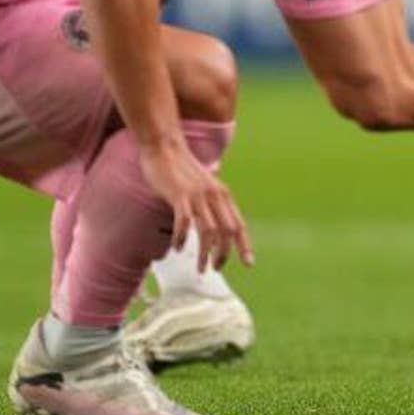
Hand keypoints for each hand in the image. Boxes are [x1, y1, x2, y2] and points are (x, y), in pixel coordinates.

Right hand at [139, 138, 251, 270]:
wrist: (163, 145)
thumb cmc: (180, 168)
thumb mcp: (203, 185)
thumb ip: (210, 201)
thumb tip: (215, 218)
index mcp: (222, 195)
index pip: (239, 225)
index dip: (245, 245)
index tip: (249, 263)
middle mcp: (214, 195)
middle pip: (228, 231)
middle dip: (224, 254)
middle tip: (216, 268)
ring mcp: (198, 195)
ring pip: (209, 231)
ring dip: (205, 253)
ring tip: (201, 268)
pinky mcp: (180, 194)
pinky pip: (185, 222)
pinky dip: (182, 238)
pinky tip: (177, 247)